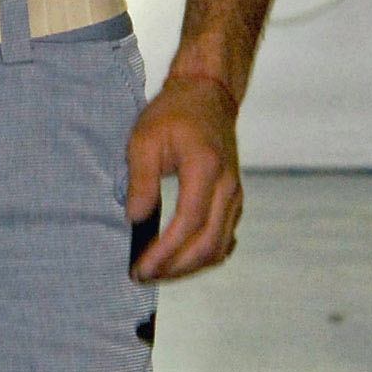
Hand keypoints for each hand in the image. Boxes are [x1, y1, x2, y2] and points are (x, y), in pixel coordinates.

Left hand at [126, 74, 242, 280]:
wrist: (208, 95)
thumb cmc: (174, 113)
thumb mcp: (144, 139)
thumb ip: (140, 180)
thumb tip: (136, 219)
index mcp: (205, 167)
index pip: (189, 222)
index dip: (165, 252)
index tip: (140, 267)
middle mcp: (227, 185)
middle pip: (208, 243)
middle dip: (175, 268)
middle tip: (143, 276)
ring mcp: (236, 194)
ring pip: (219, 247)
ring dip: (188, 267)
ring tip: (158, 272)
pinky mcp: (235, 200)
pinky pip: (225, 239)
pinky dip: (203, 256)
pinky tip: (180, 261)